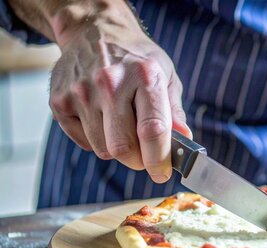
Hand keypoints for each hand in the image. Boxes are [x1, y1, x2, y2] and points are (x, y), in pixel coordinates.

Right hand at [49, 18, 190, 182]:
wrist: (95, 32)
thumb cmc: (137, 60)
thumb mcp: (166, 76)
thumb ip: (174, 112)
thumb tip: (184, 142)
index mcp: (144, 76)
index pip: (152, 130)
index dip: (159, 159)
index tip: (163, 173)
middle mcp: (110, 83)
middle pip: (124, 148)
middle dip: (139, 161)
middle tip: (145, 155)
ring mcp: (81, 92)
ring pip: (103, 149)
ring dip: (118, 150)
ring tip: (123, 127)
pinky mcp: (59, 101)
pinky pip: (84, 142)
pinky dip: (97, 141)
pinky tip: (103, 119)